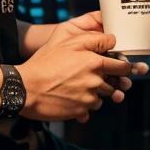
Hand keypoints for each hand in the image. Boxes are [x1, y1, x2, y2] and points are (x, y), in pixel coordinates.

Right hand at [20, 25, 136, 125]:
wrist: (25, 88)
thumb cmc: (44, 62)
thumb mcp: (66, 41)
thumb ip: (93, 39)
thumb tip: (112, 40)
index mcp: (95, 62)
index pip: (122, 66)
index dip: (123, 66)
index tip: (121, 67)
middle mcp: (96, 81)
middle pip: (114, 83)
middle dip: (109, 81)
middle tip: (93, 77)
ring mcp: (89, 98)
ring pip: (102, 96)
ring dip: (95, 92)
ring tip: (76, 86)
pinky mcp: (81, 111)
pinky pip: (90, 108)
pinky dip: (84, 104)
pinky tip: (70, 96)